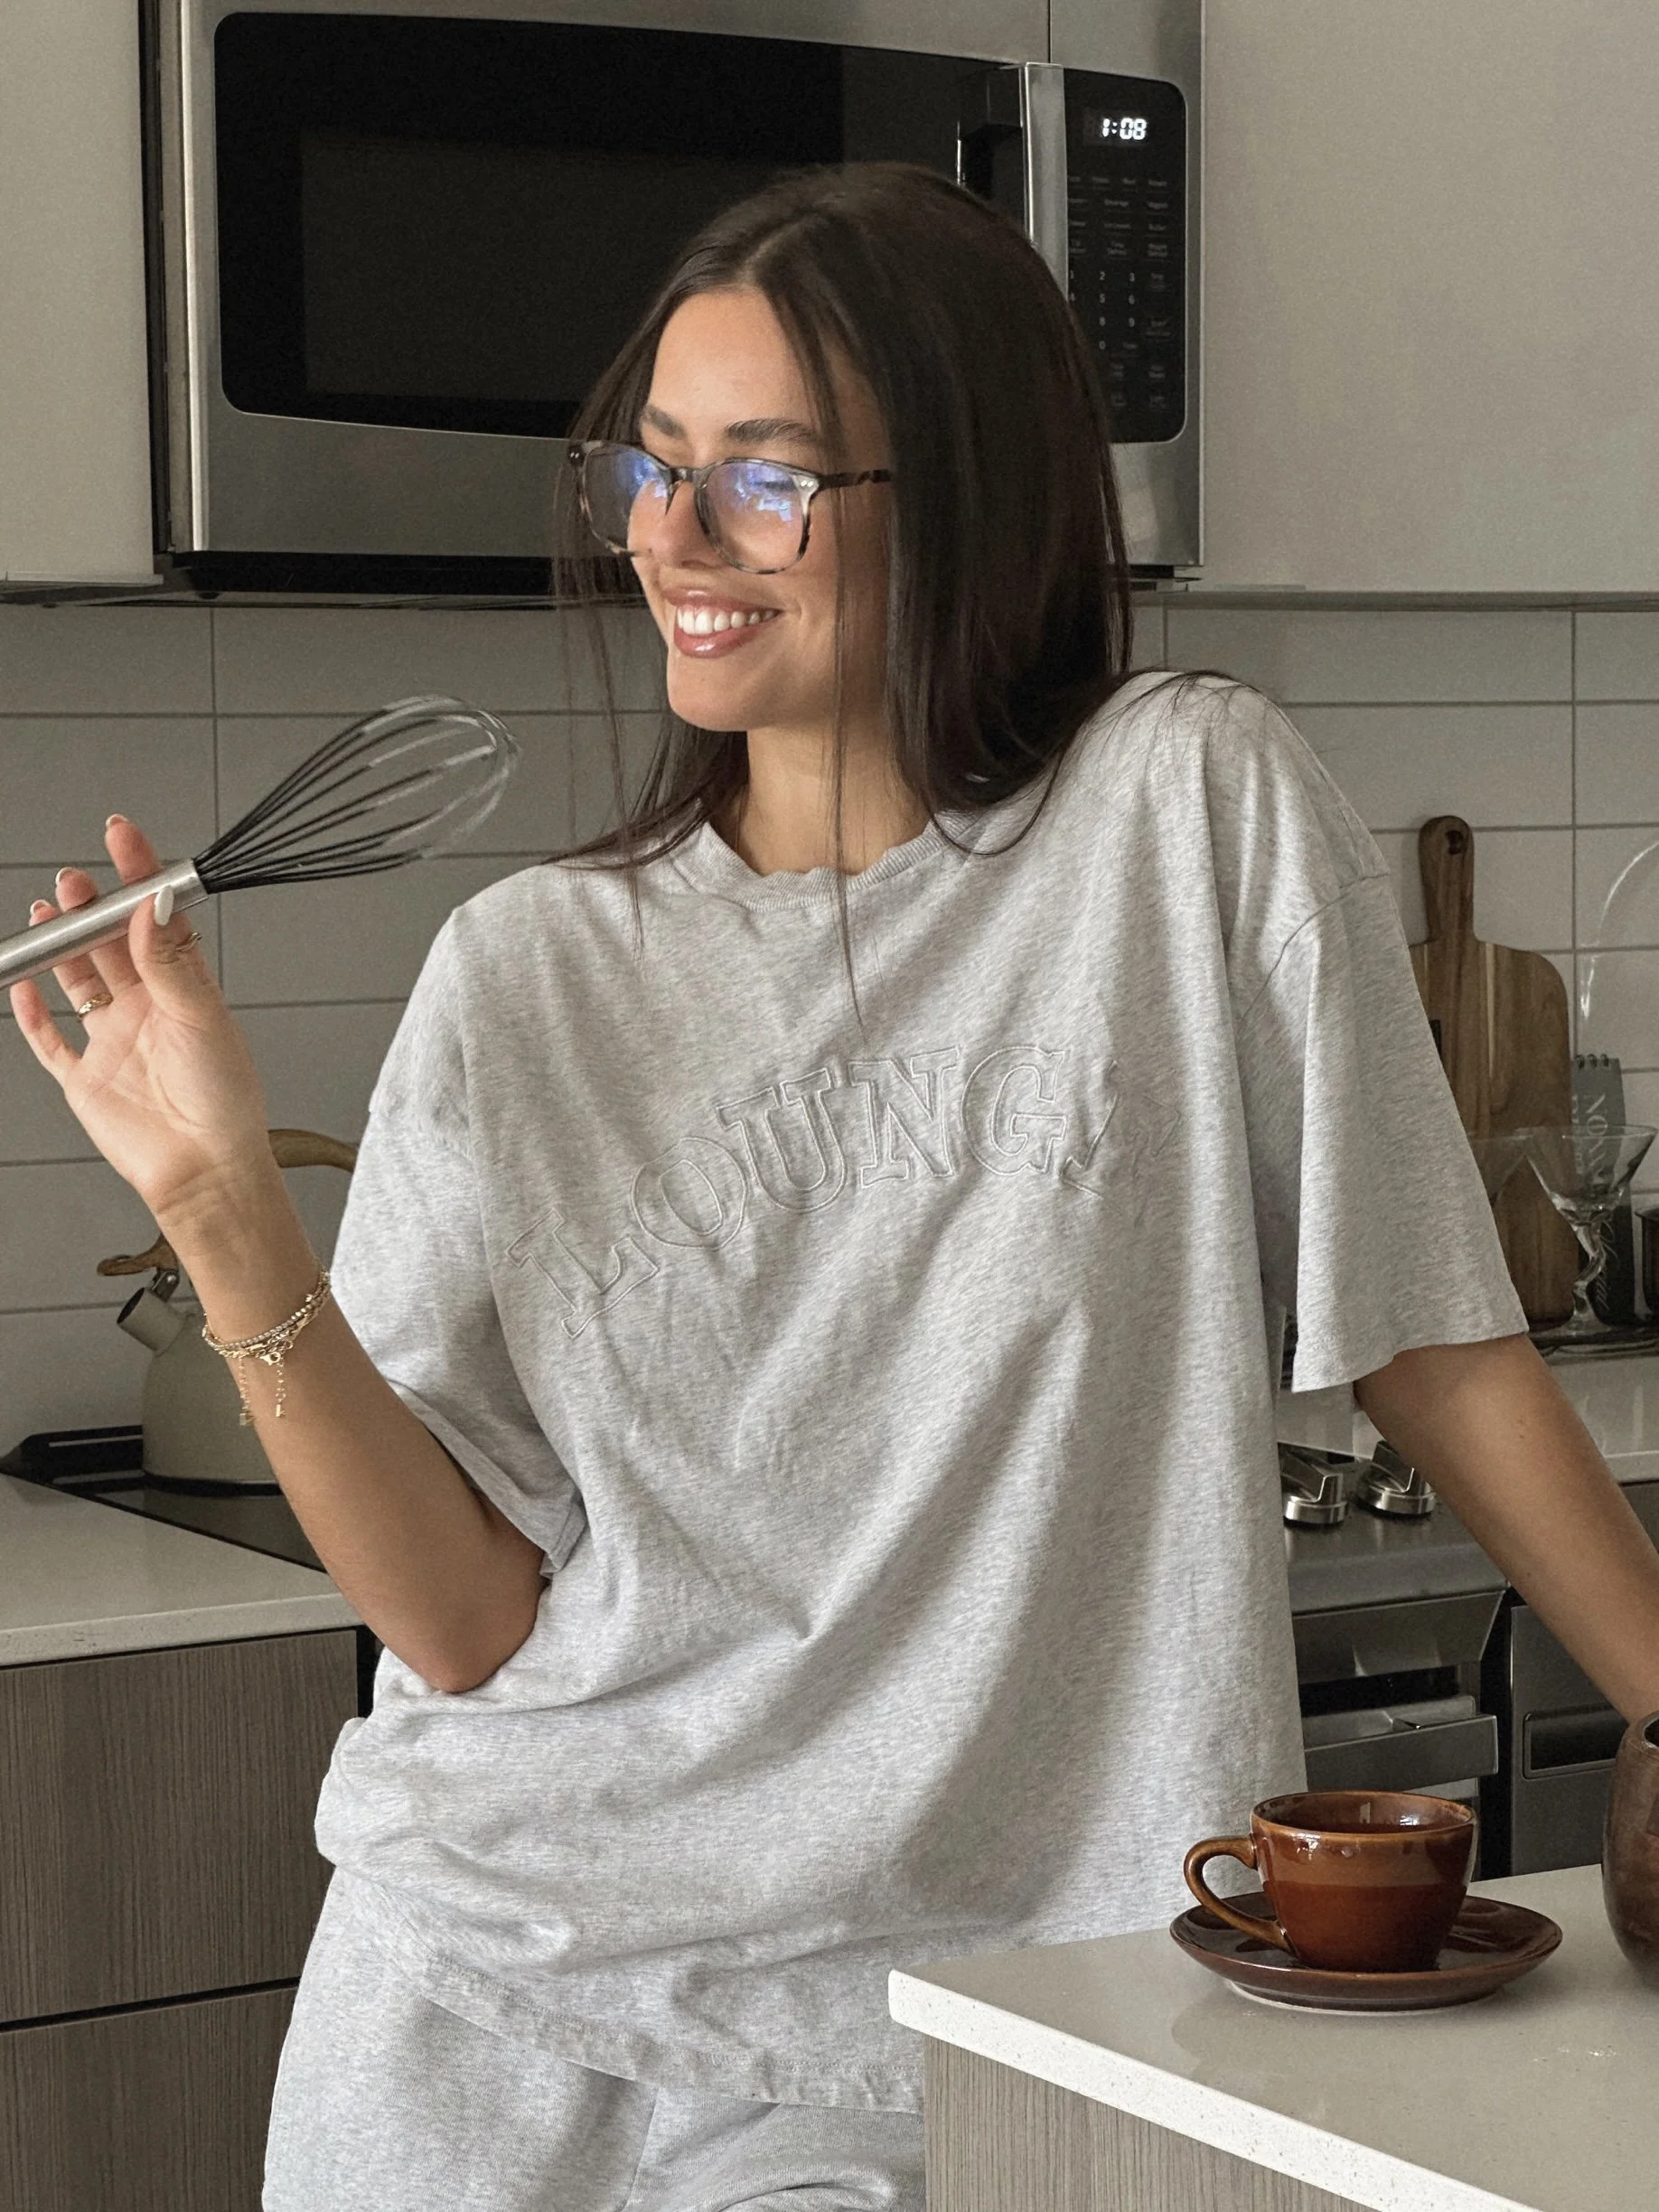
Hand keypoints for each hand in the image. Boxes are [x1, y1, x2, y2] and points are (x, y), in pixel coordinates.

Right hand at [9, 816, 274, 1229]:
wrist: (203, 1171)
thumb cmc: (223, 1104)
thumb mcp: (203, 1019)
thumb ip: (171, 963)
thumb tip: (153, 903)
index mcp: (184, 991)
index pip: (156, 920)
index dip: (139, 876)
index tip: (124, 836)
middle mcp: (148, 1010)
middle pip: (110, 944)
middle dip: (91, 908)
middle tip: (77, 881)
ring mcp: (113, 1041)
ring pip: (77, 980)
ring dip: (62, 946)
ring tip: (49, 909)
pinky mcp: (85, 1077)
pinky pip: (50, 1039)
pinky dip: (32, 1010)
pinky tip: (23, 980)